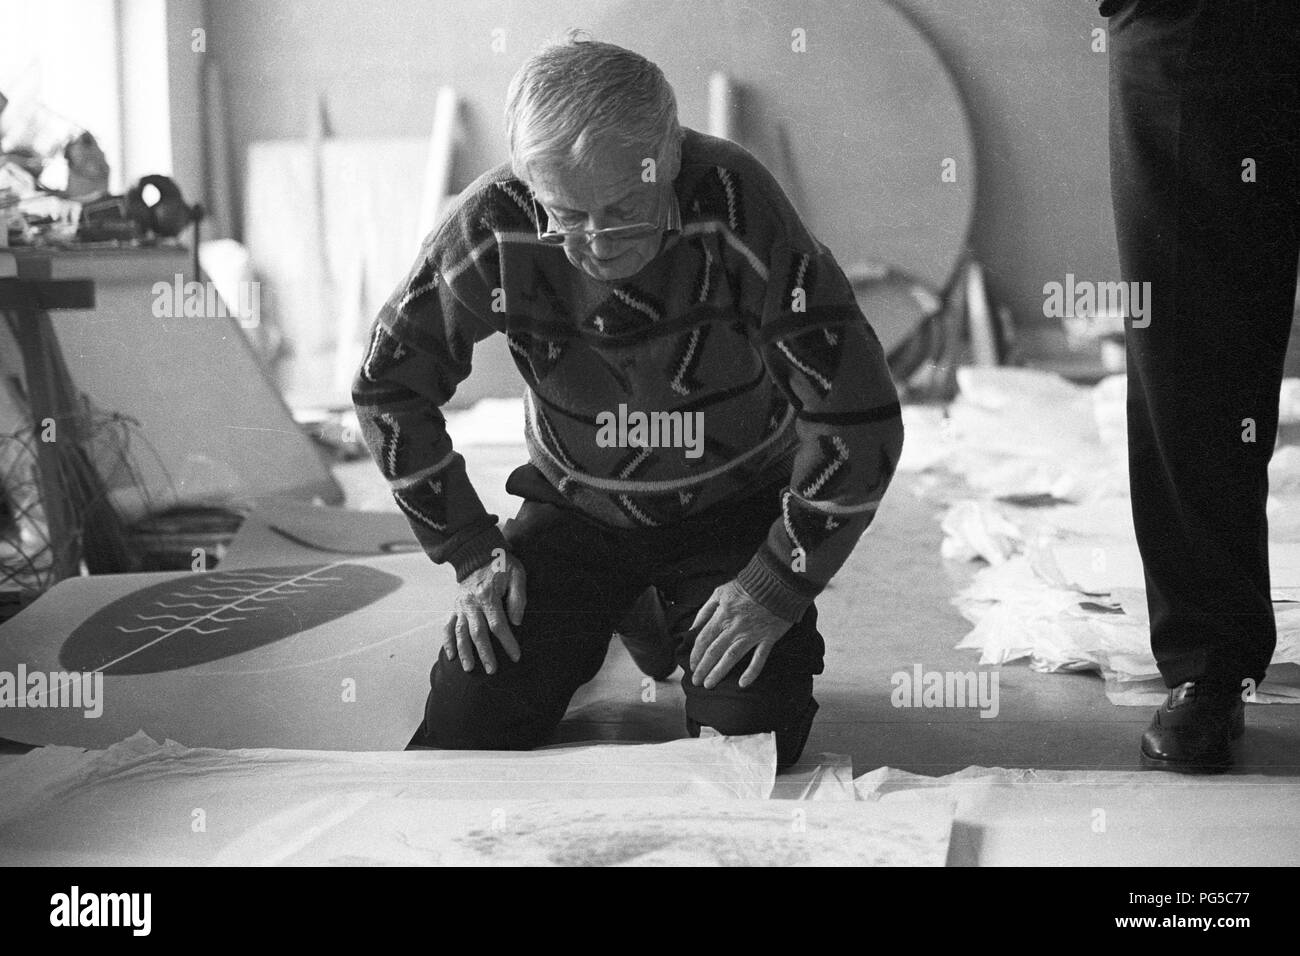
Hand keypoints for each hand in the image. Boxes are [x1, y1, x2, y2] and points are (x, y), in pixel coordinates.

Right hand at [443, 552, 525, 673]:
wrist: (477, 551)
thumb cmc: (502, 563)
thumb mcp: (517, 574)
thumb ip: (518, 597)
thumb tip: (516, 622)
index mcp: (487, 595)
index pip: (498, 625)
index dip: (507, 642)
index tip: (516, 656)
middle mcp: (470, 603)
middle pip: (477, 633)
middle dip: (485, 653)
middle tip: (492, 670)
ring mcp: (460, 605)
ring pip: (460, 632)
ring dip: (464, 651)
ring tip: (469, 669)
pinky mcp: (454, 606)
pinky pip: (447, 626)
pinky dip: (447, 641)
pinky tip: (451, 655)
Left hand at [688, 580, 791, 688]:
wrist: (777, 583)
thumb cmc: (748, 586)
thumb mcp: (720, 592)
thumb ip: (705, 610)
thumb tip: (693, 627)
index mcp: (722, 615)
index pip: (704, 639)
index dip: (696, 654)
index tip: (692, 665)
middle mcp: (735, 628)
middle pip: (714, 652)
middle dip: (703, 668)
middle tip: (696, 682)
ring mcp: (752, 634)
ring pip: (731, 658)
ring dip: (719, 672)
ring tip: (709, 685)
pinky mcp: (768, 638)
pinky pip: (759, 658)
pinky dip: (751, 672)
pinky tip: (742, 684)